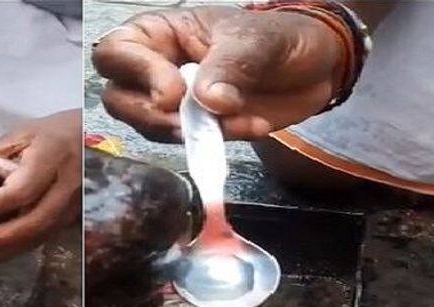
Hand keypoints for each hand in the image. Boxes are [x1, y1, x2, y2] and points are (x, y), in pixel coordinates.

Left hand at [0, 109, 81, 267]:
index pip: (21, 190)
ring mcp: (74, 203)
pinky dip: (21, 248)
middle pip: (33, 221)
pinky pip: (46, 236)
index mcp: (52, 157)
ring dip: (8, 251)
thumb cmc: (57, 131)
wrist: (99, 136)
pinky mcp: (75, 216)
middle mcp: (67, 184)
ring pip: (41, 234)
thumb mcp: (26, 132)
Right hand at [92, 6, 344, 141]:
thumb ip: (229, 66)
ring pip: (149, 127)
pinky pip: (189, 145)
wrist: (317, 68)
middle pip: (119, 99)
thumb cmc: (281, 38)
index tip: (174, 93)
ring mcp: (174, 104)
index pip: (116, 52)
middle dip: (152, 115)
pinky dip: (218, 144)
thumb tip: (208, 101)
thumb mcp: (257, 41)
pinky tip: (252, 127)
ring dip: (191, 133)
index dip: (136, 74)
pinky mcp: (196, 131)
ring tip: (238, 119)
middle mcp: (157, 69)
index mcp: (161, 34)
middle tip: (190, 119)